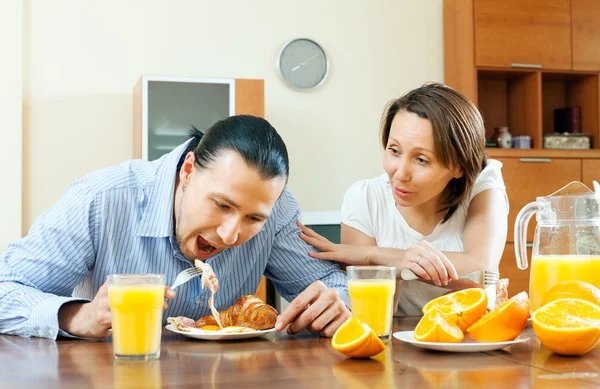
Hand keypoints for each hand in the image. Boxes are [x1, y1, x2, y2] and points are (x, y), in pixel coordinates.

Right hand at [58, 282, 175, 337]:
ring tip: (156, 312)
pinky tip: (139, 323)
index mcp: (115, 283)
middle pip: (137, 291)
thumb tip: (160, 296)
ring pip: (131, 306)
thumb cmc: (107, 307)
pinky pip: (121, 320)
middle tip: (165, 304)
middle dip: (155, 297)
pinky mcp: (102, 318)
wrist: (84, 320)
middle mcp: (109, 291)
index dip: (157, 286)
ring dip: (147, 310)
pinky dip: (133, 322)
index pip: (140, 281)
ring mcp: (105, 304)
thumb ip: (134, 294)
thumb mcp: (118, 296)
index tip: (171, 293)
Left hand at [275, 281, 350, 336]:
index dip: (287, 316)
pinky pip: (327, 332)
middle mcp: (331, 293)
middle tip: (291, 330)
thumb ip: (294, 310)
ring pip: (316, 326)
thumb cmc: (318, 303)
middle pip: (307, 316)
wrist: (338, 305)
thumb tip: (280, 322)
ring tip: (313, 324)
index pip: (298, 303)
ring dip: (311, 328)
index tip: (278, 326)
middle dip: (296, 326)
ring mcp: (340, 305)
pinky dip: (322, 332)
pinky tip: (325, 325)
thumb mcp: (306, 301)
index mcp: (318, 286)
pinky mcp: (347, 318)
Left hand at [297, 222, 369, 267]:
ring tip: (299, 235)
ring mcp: (336, 250)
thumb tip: (332, 266)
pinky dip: (318, 255)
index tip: (302, 228)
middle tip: (297, 223)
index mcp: (334, 247)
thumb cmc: (358, 259)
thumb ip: (337, 261)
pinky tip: (310, 254)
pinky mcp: (340, 256)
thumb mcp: (344, 260)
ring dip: (309, 240)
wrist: (370, 256)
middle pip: (317, 237)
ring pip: (320, 244)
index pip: (320, 239)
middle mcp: (334, 246)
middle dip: (306, 231)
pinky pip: (327, 255)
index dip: (310, 234)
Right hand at [403, 241, 458, 286]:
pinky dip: (424, 274)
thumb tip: (450, 276)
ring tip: (437, 282)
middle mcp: (418, 248)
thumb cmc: (413, 264)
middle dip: (443, 272)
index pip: (441, 256)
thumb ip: (436, 266)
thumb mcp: (424, 261)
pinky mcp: (404, 262)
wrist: (394, 264)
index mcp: (425, 245)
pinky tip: (427, 279)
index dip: (449, 267)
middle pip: (435, 259)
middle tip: (445, 281)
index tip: (454, 277)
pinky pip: (417, 268)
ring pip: (427, 264)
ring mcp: (410, 254)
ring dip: (435, 275)